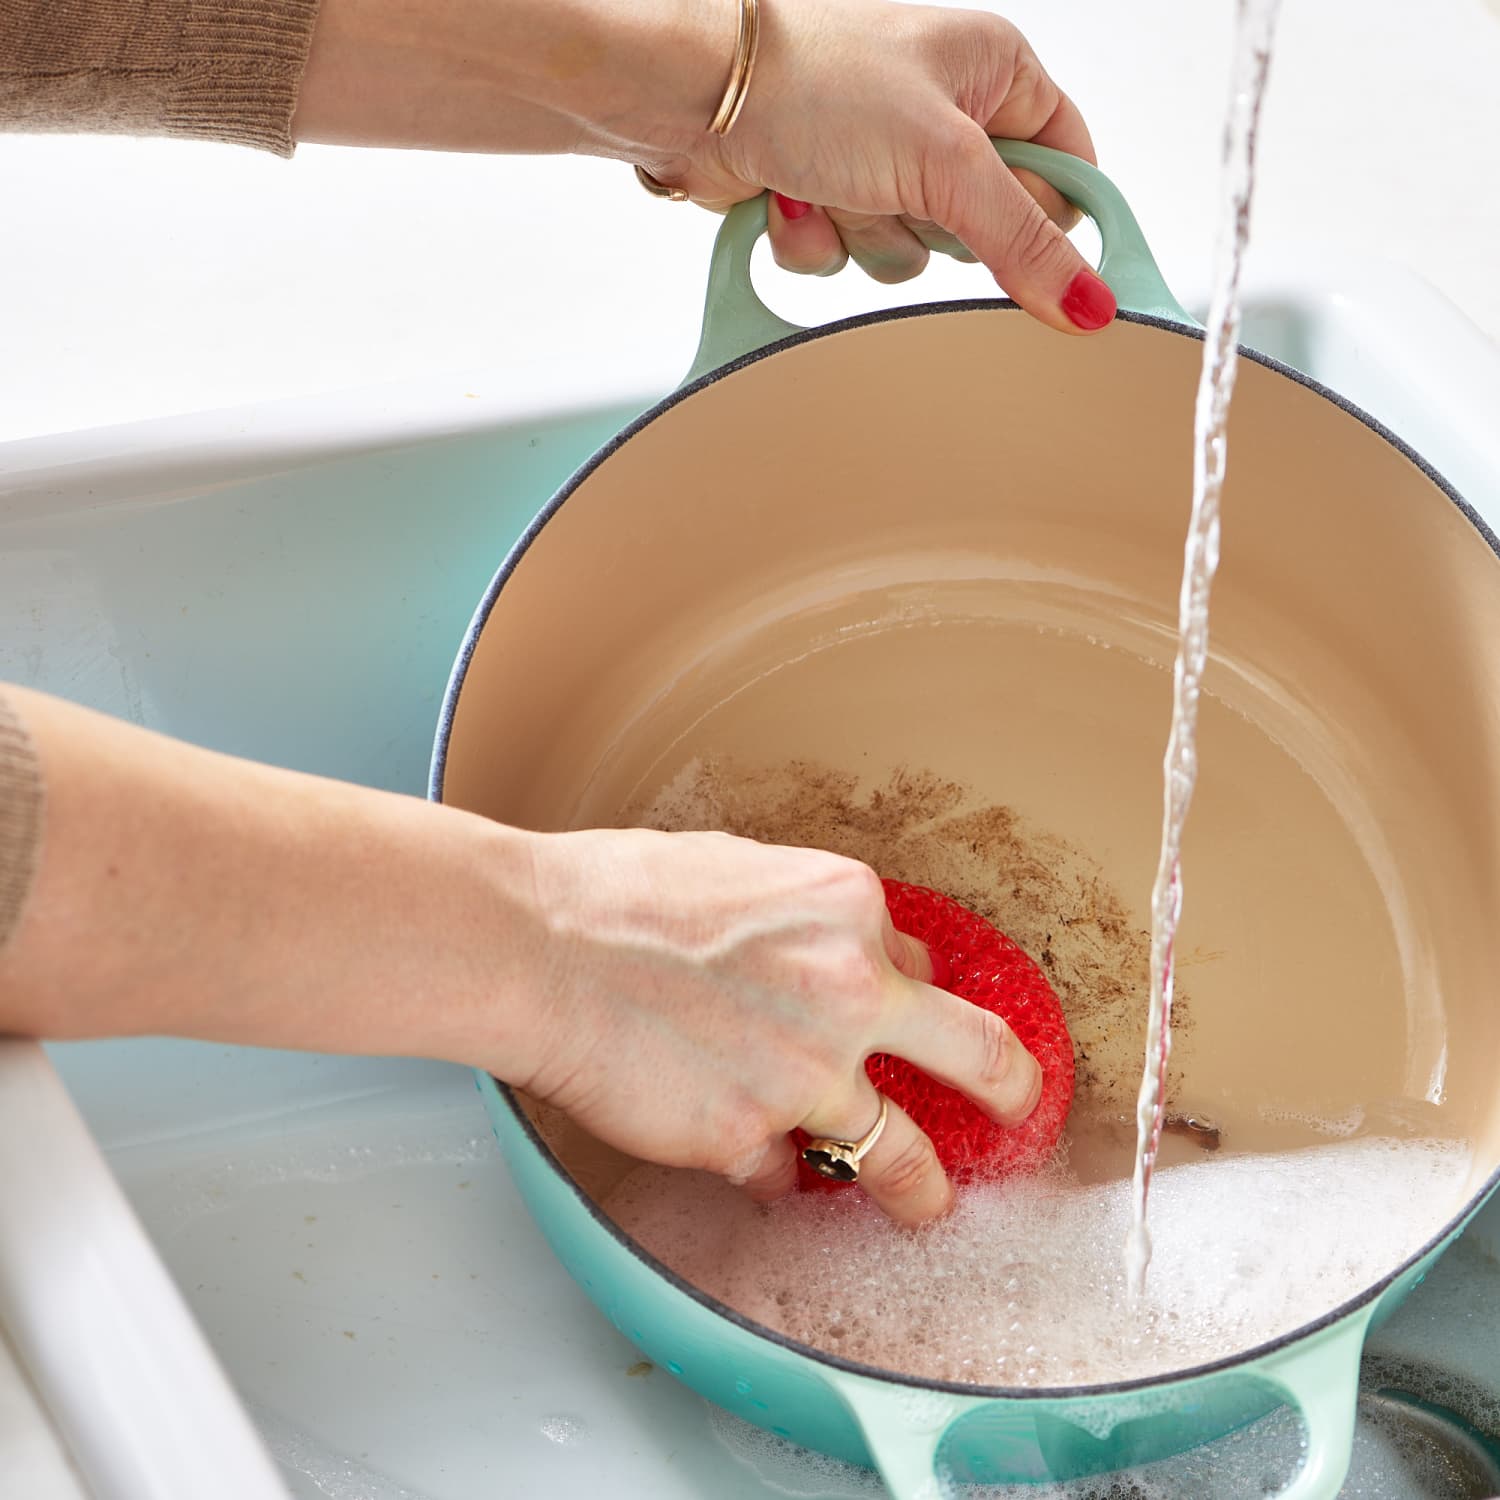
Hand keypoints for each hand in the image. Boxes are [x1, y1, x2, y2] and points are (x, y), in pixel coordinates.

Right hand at [513, 828, 1042, 1224]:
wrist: (537, 943)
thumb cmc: (615, 892)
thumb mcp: (738, 868)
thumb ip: (806, 917)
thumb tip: (841, 953)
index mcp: (847, 907)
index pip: (915, 966)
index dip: (903, 993)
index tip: (906, 1015)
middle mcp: (849, 992)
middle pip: (978, 1057)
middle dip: (1010, 1090)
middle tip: (1017, 1109)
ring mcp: (805, 1074)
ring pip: (900, 1156)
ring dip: (918, 1188)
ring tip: (925, 1205)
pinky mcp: (747, 1136)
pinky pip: (778, 1172)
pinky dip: (765, 1168)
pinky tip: (739, 1152)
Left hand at [636, 0, 1111, 332]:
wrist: (694, 93)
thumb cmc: (814, 81)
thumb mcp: (946, 164)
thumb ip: (1024, 241)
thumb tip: (1089, 301)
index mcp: (992, 71)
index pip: (1065, 167)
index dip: (1054, 222)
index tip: (1043, 265)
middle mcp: (939, 113)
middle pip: (984, 227)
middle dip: (934, 227)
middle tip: (903, 188)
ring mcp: (878, 157)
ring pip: (909, 254)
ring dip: (866, 235)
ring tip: (834, 181)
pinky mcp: (824, 193)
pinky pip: (847, 257)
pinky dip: (816, 240)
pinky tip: (791, 196)